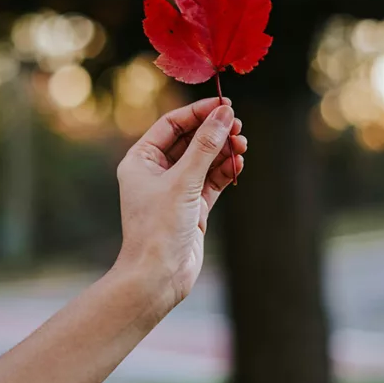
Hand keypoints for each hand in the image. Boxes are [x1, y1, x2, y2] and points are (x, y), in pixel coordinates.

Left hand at [114, 97, 245, 316]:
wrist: (158, 277)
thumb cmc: (158, 229)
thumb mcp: (183, 181)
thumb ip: (206, 146)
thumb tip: (224, 115)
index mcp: (140, 160)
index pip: (171, 124)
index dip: (198, 112)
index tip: (225, 105)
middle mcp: (155, 173)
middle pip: (190, 140)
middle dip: (214, 132)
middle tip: (238, 126)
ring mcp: (175, 190)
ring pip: (204, 160)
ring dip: (223, 151)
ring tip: (243, 146)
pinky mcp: (192, 208)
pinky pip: (211, 181)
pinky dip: (225, 171)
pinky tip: (238, 164)